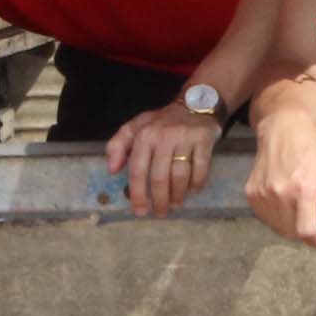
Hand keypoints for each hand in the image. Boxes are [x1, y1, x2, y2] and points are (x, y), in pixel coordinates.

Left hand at [103, 100, 221, 215]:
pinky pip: (200, 167)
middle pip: (159, 176)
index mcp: (143, 134)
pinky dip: (196, 183)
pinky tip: (193, 191)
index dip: (138, 193)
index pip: (137, 169)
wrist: (195, 102)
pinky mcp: (204, 139)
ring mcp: (184, 137)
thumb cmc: (162, 122)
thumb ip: (118, 145)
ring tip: (175, 204)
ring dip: (177, 195)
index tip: (140, 211)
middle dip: (159, 200)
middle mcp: (163, 135)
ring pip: (180, 174)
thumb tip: (112, 170)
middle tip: (160, 212)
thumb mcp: (136, 127)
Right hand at [243, 109, 315, 246]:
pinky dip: (275, 217)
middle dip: (303, 231)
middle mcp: (280, 193)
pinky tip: (284, 202)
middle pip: (291, 232)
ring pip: (277, 227)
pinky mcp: (251, 193)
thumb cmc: (314, 151)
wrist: (284, 128)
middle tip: (310, 216)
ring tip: (297, 206)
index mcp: (304, 188)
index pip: (305, 230)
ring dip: (289, 225)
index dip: (314, 239)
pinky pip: (264, 217)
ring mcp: (263, 193)